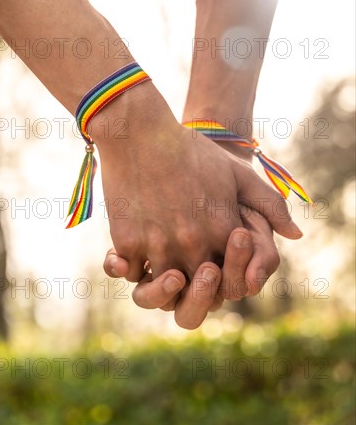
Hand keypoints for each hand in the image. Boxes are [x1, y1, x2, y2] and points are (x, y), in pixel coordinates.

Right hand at [102, 125, 282, 328]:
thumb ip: (272, 206)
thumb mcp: (238, 173)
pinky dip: (132, 269)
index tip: (214, 265)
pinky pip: (131, 274)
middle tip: (187, 274)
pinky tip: (135, 256)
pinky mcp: (128, 241)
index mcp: (224, 230)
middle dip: (196, 288)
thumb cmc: (192, 152)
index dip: (224, 277)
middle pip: (199, 290)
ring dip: (162, 282)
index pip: (233, 278)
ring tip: (161, 266)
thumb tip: (296, 236)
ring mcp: (159, 245)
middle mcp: (194, 244)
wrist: (141, 134)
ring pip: (164, 288)